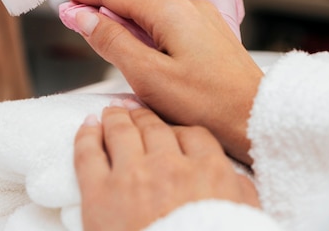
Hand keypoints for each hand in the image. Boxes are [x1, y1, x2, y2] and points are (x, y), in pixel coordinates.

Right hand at [58, 0, 262, 163]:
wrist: (257, 117)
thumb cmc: (205, 103)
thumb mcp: (148, 75)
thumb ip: (112, 41)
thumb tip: (83, 16)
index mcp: (170, 12)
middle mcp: (187, 6)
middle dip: (100, 2)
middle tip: (72, 10)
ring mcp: (201, 18)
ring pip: (150, 9)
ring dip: (121, 15)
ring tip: (97, 26)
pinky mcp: (208, 33)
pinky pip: (166, 20)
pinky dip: (142, 25)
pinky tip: (136, 41)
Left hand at [74, 102, 259, 230]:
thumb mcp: (242, 220)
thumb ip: (239, 192)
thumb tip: (230, 175)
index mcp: (208, 173)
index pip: (191, 134)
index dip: (177, 128)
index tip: (168, 128)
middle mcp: (169, 166)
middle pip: (153, 127)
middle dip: (143, 116)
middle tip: (134, 109)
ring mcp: (131, 177)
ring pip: (121, 131)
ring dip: (116, 117)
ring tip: (111, 112)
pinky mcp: (98, 194)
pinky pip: (88, 152)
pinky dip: (86, 134)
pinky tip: (88, 125)